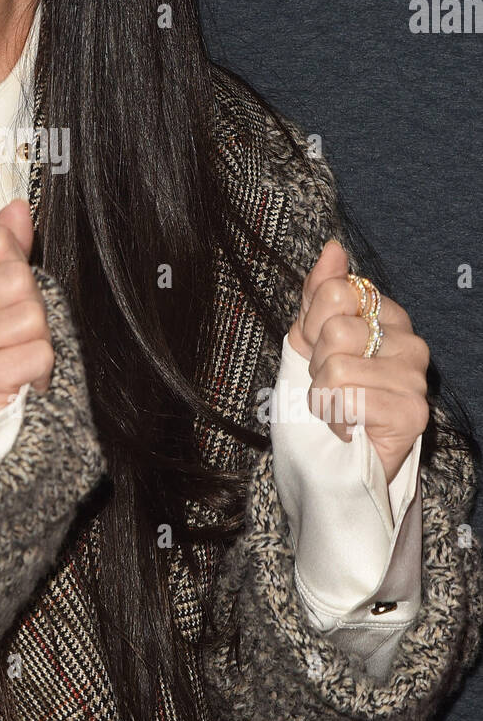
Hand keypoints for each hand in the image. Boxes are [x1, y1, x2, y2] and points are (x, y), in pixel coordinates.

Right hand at [0, 198, 53, 426]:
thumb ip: (2, 250)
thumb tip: (17, 208)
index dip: (15, 273)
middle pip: (20, 279)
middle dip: (30, 311)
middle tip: (8, 341)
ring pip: (33, 316)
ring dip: (36, 343)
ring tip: (11, 362)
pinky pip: (40, 352)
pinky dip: (39, 371)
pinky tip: (16, 383)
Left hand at [287, 239, 429, 484]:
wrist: (327, 473)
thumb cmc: (320, 409)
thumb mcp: (306, 345)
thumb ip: (317, 295)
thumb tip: (333, 247)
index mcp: (386, 319)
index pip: (335, 289)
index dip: (310, 327)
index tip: (318, 355)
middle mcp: (409, 343)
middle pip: (334, 328)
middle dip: (315, 366)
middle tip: (331, 390)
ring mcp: (415, 378)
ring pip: (336, 366)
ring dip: (322, 396)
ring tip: (341, 411)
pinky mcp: (412, 413)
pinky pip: (346, 397)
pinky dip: (334, 418)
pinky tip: (351, 430)